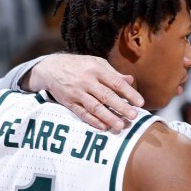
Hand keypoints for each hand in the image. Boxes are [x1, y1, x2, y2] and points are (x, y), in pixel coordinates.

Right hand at [26, 54, 144, 131]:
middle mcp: (86, 81)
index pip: (116, 82)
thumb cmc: (79, 66)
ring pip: (95, 107)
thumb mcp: (95, 63)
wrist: (50, 68)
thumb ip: (113, 73)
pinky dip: (93, 121)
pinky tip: (104, 127)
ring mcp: (77, 92)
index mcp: (96, 69)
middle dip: (121, 107)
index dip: (129, 93)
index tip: (140, 102)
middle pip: (106, 96)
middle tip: (134, 116)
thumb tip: (131, 80)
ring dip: (108, 117)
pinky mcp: (69, 102)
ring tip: (121, 126)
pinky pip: (82, 113)